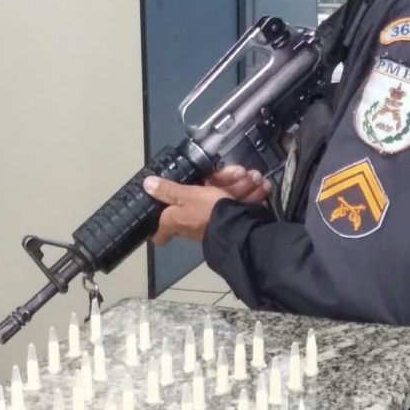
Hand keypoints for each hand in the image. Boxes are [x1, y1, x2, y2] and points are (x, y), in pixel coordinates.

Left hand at [143, 166, 271, 245]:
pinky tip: (263, 187)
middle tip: (236, 176)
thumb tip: (147, 185)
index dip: (158, 231)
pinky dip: (251, 195)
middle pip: (201, 199)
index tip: (158, 220)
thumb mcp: (186, 196)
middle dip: (220, 183)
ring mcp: (213, 221)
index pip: (161, 233)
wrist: (239, 230)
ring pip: (223, 198)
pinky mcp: (232, 220)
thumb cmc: (207, 213)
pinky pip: (238, 205)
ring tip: (254, 179)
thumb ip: (168, 190)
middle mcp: (193, 223)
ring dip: (241, 186)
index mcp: (177, 220)